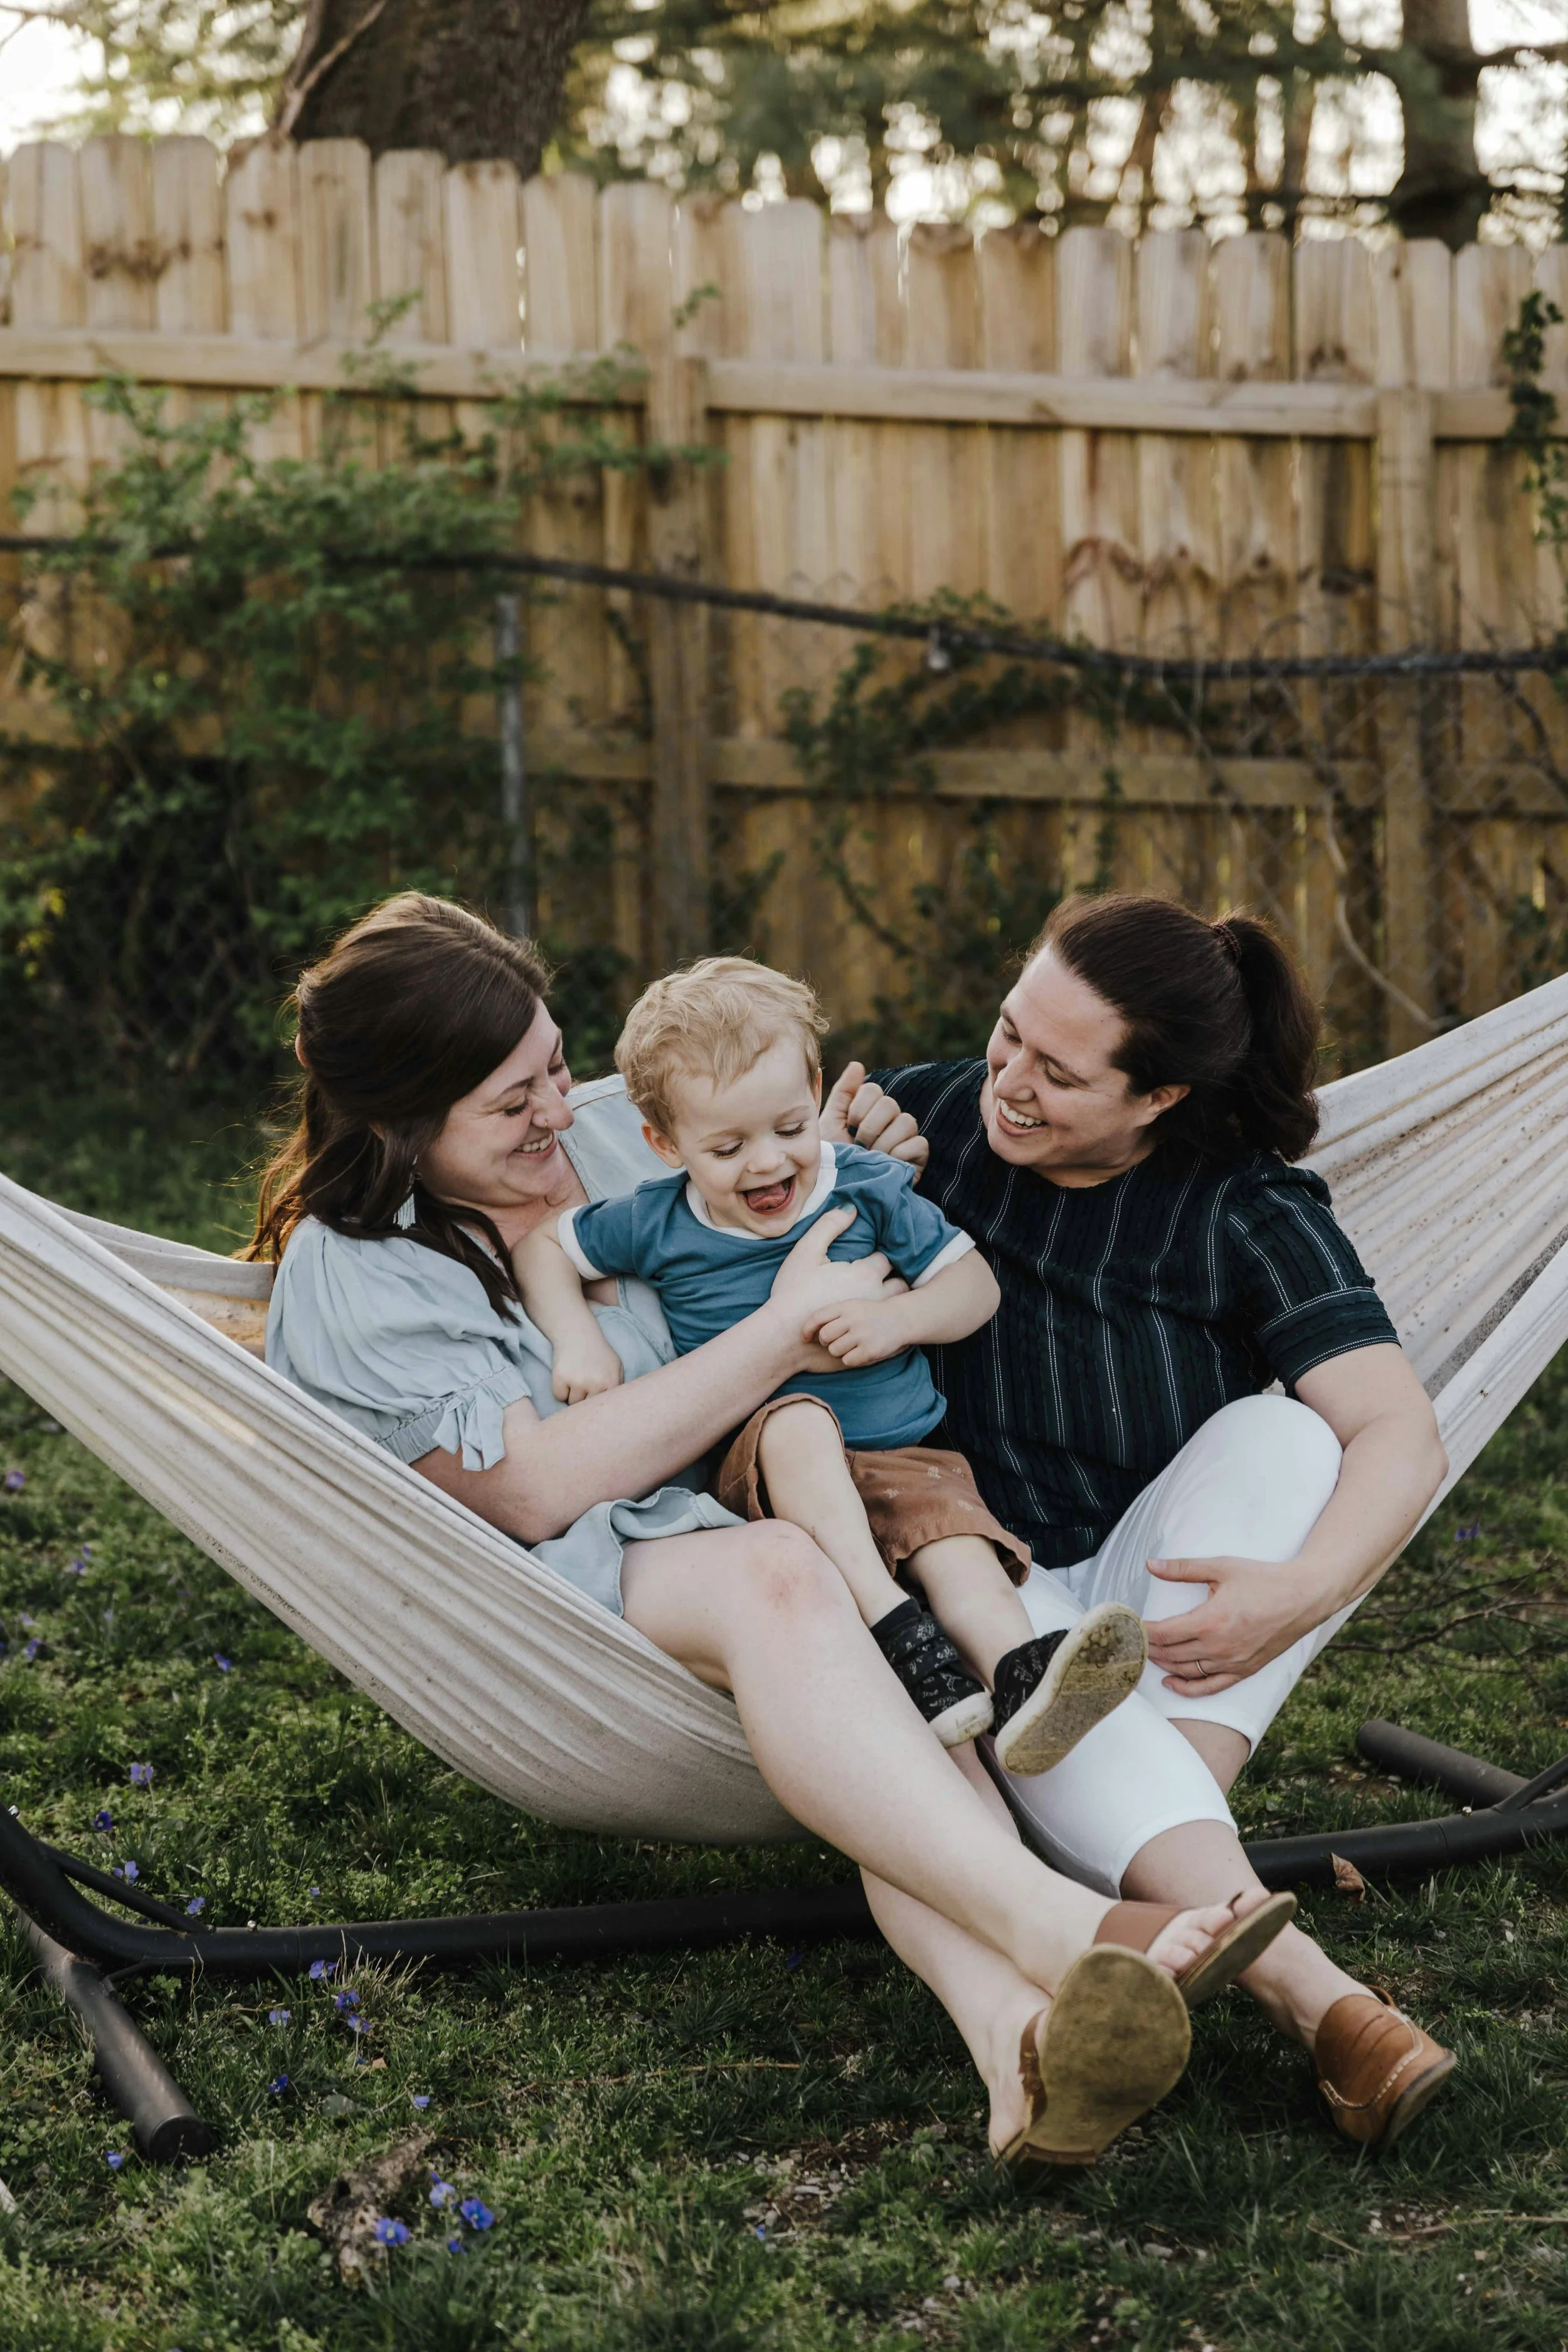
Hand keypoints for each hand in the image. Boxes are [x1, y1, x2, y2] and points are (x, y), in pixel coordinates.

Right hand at [549, 1330, 624, 1406]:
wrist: (577, 1333)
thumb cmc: (597, 1352)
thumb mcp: (616, 1366)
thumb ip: (618, 1386)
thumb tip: (614, 1408)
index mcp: (612, 1382)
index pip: (605, 1407)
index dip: (598, 1404)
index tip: (595, 1401)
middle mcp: (596, 1384)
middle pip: (587, 1407)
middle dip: (585, 1398)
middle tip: (584, 1382)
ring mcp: (577, 1382)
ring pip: (572, 1403)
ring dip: (572, 1394)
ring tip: (576, 1376)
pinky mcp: (560, 1378)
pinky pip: (559, 1396)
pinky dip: (560, 1389)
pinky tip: (566, 1374)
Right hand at [766, 1206, 907, 1369]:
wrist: (782, 1337)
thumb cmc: (793, 1292)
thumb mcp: (807, 1251)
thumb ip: (829, 1225)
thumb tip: (851, 1208)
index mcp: (865, 1274)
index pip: (887, 1259)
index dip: (881, 1256)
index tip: (873, 1256)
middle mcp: (876, 1298)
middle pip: (901, 1285)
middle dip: (894, 1279)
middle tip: (882, 1278)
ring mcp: (874, 1323)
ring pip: (896, 1310)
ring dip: (892, 1304)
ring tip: (880, 1301)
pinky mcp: (869, 1346)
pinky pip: (891, 1338)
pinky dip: (888, 1329)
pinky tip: (878, 1326)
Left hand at [806, 1297, 905, 1367]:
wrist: (900, 1319)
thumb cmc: (869, 1315)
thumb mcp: (851, 1307)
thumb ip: (832, 1315)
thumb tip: (807, 1333)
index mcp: (846, 1306)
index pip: (817, 1317)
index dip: (807, 1329)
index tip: (805, 1338)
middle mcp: (853, 1319)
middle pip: (824, 1336)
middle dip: (826, 1342)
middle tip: (836, 1341)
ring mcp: (862, 1334)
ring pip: (834, 1350)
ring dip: (839, 1351)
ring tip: (851, 1345)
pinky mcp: (870, 1350)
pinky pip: (847, 1360)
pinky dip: (851, 1359)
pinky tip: (860, 1352)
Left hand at [821, 1062, 928, 1174]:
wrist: (841, 1193)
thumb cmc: (834, 1161)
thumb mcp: (830, 1125)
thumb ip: (842, 1094)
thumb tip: (857, 1064)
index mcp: (869, 1109)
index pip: (873, 1090)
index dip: (859, 1108)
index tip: (848, 1127)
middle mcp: (890, 1120)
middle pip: (889, 1104)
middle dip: (869, 1127)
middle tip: (859, 1145)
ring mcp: (906, 1137)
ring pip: (906, 1121)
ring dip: (884, 1142)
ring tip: (872, 1157)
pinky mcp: (918, 1157)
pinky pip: (918, 1143)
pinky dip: (900, 1154)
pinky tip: (887, 1164)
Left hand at [1143, 1555, 1316, 1694]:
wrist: (1303, 1597)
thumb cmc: (1263, 1580)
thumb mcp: (1221, 1567)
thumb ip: (1183, 1569)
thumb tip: (1151, 1565)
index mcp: (1210, 1621)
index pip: (1163, 1633)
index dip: (1142, 1631)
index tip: (1130, 1626)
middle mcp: (1219, 1647)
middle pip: (1170, 1654)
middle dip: (1148, 1648)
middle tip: (1133, 1640)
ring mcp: (1232, 1663)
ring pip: (1186, 1671)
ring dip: (1163, 1664)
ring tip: (1147, 1654)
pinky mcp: (1244, 1670)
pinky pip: (1210, 1686)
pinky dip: (1187, 1688)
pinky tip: (1171, 1682)